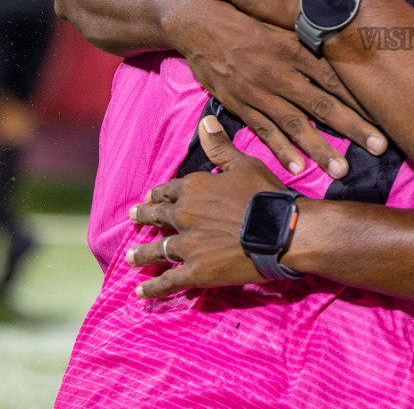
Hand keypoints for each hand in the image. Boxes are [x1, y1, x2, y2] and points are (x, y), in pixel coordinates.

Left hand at [127, 115, 289, 297]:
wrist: (282, 231)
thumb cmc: (266, 195)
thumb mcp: (244, 164)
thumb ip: (220, 146)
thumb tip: (205, 120)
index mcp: (194, 188)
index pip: (169, 190)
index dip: (160, 194)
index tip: (151, 197)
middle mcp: (184, 215)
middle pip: (158, 217)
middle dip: (145, 217)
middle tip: (133, 218)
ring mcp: (188, 245)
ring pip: (157, 249)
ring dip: (142, 253)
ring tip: (131, 256)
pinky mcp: (195, 271)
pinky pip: (168, 281)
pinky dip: (153, 288)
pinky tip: (140, 292)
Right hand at [162, 0, 385, 178]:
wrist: (198, 19)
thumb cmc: (247, 16)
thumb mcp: (282, 17)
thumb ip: (312, 34)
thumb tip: (348, 39)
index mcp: (297, 46)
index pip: (337, 76)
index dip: (362, 97)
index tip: (388, 113)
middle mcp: (282, 70)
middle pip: (323, 102)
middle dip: (353, 127)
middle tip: (379, 147)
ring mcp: (259, 89)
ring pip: (295, 122)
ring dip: (320, 147)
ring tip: (341, 169)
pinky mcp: (239, 102)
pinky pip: (263, 129)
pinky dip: (279, 148)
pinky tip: (297, 166)